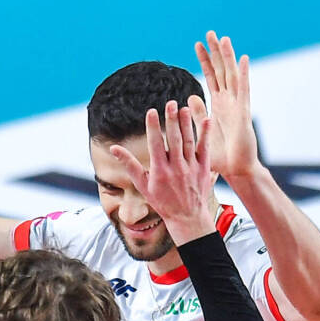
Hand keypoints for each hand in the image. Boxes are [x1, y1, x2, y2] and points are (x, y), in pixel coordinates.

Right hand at [108, 102, 215, 244]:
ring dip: (187, 123)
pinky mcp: (204, 168)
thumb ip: (129, 164)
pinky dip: (205, 134)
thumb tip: (114, 149)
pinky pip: (204, 148)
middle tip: (170, 103)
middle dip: (172, 120)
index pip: (155, 145)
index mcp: (160, 171)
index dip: (153, 127)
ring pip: (188, 141)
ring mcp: (191, 167)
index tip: (151, 112)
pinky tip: (205, 119)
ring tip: (184, 107)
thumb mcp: (142, 184)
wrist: (187, 217)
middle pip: (173, 140)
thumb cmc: (162, 201)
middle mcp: (176, 168)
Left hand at [192, 32, 259, 179]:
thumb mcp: (202, 131)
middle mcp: (229, 101)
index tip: (197, 44)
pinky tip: (243, 59)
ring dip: (229, 58)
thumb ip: (197, 114)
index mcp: (218, 105)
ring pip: (233, 76)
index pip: (211, 77)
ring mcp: (238, 105)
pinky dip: (244, 75)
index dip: (205, 60)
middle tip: (211, 33)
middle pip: (222, 71)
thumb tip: (189, 97)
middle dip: (216, 52)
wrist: (236, 170)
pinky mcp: (243, 113)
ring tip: (224, 39)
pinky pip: (244, 91)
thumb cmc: (220, 155)